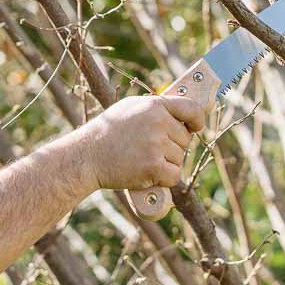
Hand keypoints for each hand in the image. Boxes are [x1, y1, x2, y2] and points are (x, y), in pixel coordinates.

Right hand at [80, 95, 204, 190]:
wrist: (86, 156)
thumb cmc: (108, 132)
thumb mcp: (131, 108)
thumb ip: (157, 108)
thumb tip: (186, 111)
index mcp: (154, 105)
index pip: (192, 108)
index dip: (198, 120)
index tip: (196, 127)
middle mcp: (158, 122)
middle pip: (185, 139)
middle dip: (172, 147)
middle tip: (148, 148)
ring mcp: (156, 144)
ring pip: (180, 159)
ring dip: (166, 164)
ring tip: (141, 159)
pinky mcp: (153, 166)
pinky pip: (174, 176)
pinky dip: (164, 180)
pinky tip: (147, 174)